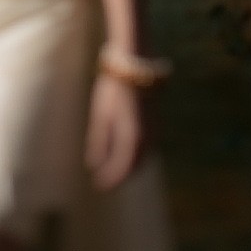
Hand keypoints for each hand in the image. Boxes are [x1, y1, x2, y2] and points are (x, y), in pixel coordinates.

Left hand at [83, 73, 152, 190]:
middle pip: (135, 167)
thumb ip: (99, 142)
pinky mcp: (155, 122)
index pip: (121, 168)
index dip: (109, 180)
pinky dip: (137, 157)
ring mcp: (154, 129)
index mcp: (131, 137)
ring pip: (144, 158)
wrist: (135, 64)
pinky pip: (148, 147)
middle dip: (120, 177)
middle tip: (103, 184)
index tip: (98, 186)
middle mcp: (147, 137)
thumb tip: (94, 165)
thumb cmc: (113, 89)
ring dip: (130, 168)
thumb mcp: (101, 116)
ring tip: (112, 173)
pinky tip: (125, 155)